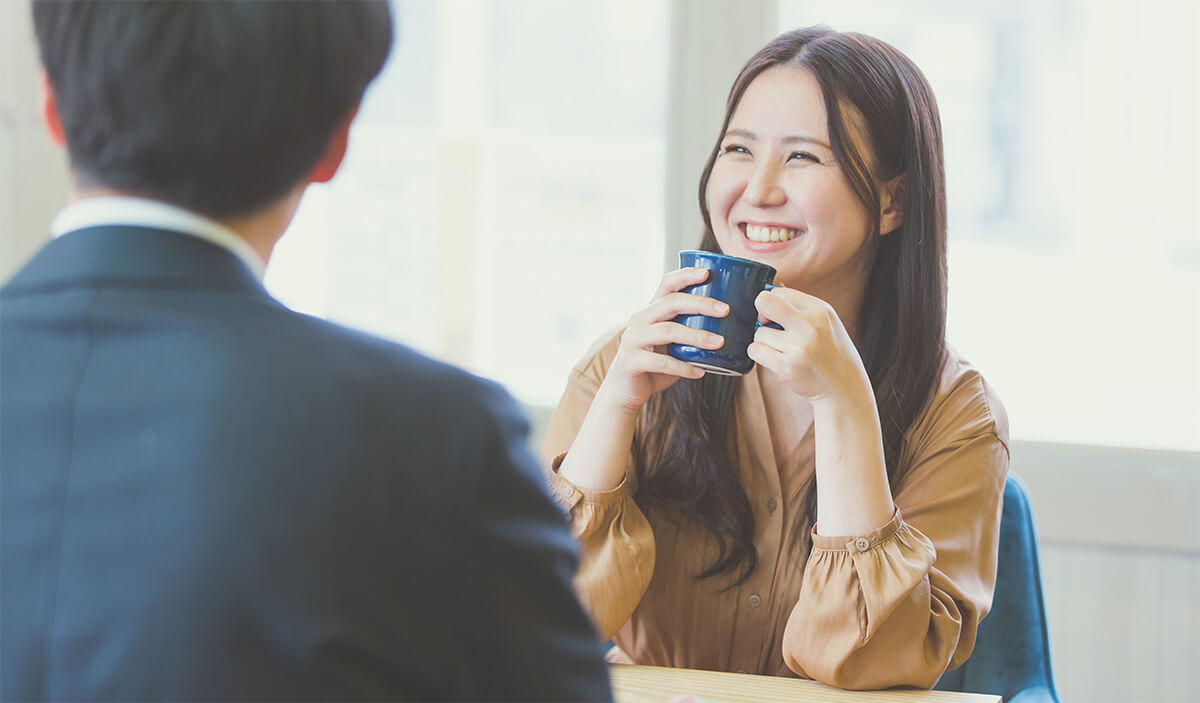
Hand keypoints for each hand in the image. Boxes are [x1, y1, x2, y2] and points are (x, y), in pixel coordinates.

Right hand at [597, 267, 729, 412]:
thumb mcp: (671, 344)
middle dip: (700, 304)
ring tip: (719, 343)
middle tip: (725, 310)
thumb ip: (688, 331)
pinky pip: (661, 362)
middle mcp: (639, 320)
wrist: (624, 391)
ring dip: (696, 336)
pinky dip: (683, 367)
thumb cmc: (655, 365)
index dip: (685, 275)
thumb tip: (728, 327)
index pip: (666, 284)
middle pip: (670, 303)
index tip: (707, 273)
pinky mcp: (630, 361)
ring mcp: (632, 340)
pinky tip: (699, 372)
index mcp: (650, 311)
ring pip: (667, 331)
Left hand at [748, 286, 871, 403]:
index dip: (772, 303)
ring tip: (782, 350)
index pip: (779, 292)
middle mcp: (809, 325)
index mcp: (819, 309)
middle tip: (766, 325)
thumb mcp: (826, 322)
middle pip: (764, 302)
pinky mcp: (786, 367)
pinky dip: (760, 354)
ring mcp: (797, 347)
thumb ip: (800, 306)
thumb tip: (771, 288)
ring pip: (758, 333)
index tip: (775, 315)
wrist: (844, 386)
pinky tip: (776, 359)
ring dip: (764, 342)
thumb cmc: (831, 352)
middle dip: (759, 313)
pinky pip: (755, 351)